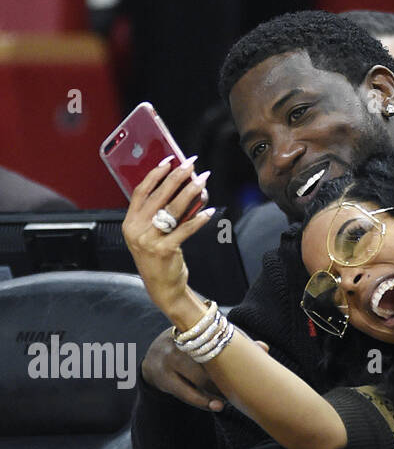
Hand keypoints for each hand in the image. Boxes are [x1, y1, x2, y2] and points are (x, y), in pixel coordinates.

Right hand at [122, 155, 213, 315]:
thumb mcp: (150, 235)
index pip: (141, 191)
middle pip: (158, 196)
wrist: (162, 288)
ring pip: (172, 210)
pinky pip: (184, 230)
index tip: (169, 161)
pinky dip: (198, 220)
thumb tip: (180, 188)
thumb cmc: (159, 258)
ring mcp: (149, 241)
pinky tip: (209, 211)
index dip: (155, 174)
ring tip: (202, 182)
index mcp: (130, 222)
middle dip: (177, 178)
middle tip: (191, 165)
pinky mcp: (164, 250)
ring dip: (190, 193)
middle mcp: (136, 230)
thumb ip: (156, 214)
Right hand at [141, 327, 269, 410]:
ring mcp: (169, 359)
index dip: (236, 347)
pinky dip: (204, 401)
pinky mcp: (163, 378)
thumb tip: (264, 348)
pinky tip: (218, 406)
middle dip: (228, 375)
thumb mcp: (206, 342)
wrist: (153, 359)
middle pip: (210, 358)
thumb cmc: (190, 350)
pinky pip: (186, 393)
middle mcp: (180, 340)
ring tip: (232, 398)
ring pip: (200, 378)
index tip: (252, 363)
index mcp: (193, 327)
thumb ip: (232, 344)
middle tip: (244, 387)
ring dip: (219, 391)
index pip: (218, 335)